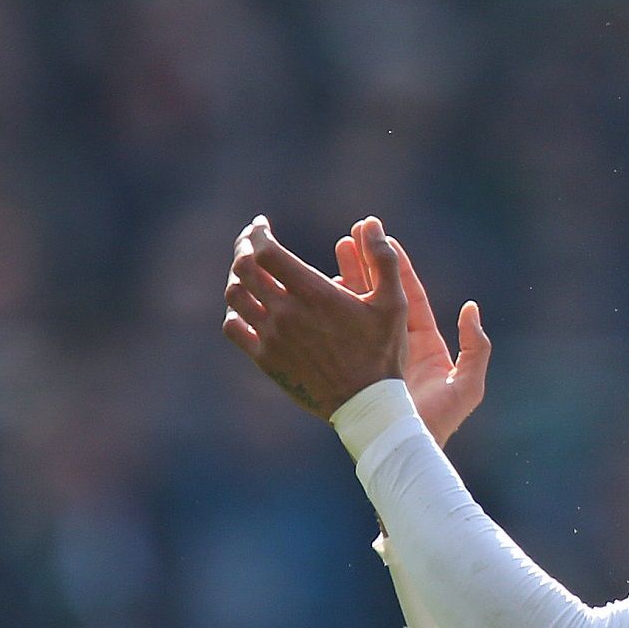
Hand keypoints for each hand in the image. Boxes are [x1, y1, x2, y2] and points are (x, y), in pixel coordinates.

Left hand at [222, 215, 406, 419]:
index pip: (266, 252)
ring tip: (248, 272)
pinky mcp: (265, 359)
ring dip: (237, 277)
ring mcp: (272, 337)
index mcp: (313, 294)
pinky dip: (235, 311)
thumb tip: (372, 224)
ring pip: (234, 296)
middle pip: (244, 269)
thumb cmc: (382, 351)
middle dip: (243, 248)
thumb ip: (384, 260)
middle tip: (250, 242)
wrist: (365, 404)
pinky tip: (247, 307)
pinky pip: (234, 328)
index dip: (257, 233)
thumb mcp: (394, 303)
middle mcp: (286, 313)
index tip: (261, 226)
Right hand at [334, 220, 490, 445]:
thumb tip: (471, 308)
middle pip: (377, 296)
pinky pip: (335, 337)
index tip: (381, 237)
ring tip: (323, 260)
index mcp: (423, 343)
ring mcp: (371, 356)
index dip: (395, 265)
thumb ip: (476, 347)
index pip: (408, 294)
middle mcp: (396, 345)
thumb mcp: (466, 385)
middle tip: (345, 237)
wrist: (406, 455)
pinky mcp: (350, 370)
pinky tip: (308, 297)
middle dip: (362, 266)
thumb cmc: (438, 424)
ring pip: (353, 312)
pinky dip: (324, 316)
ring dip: (339, 284)